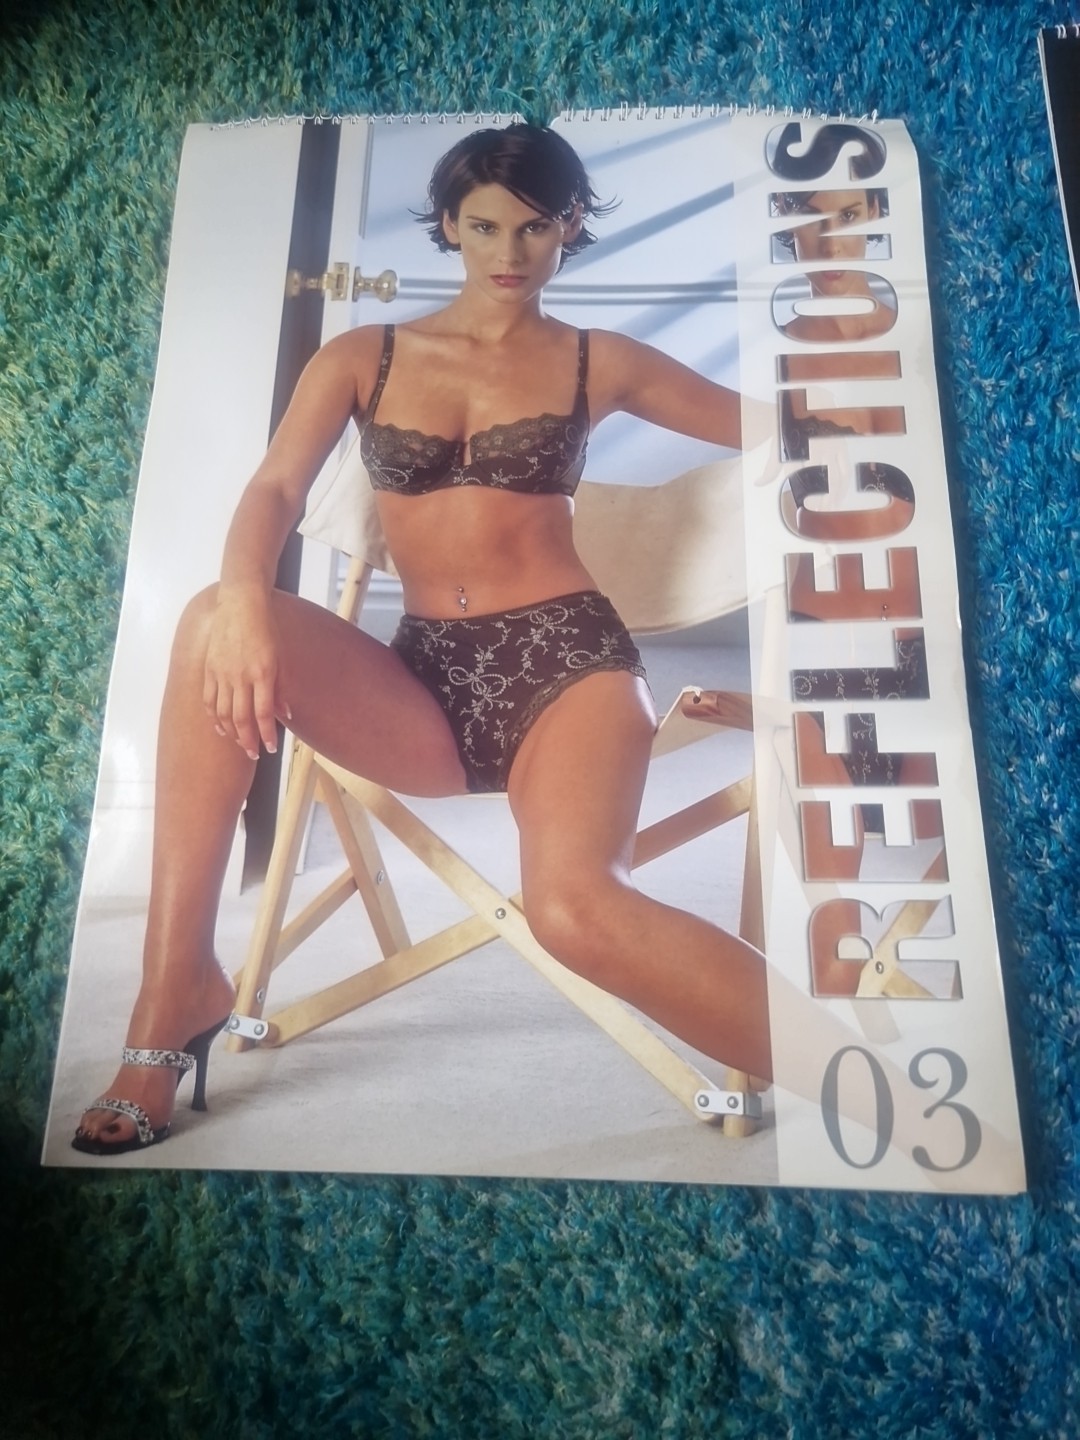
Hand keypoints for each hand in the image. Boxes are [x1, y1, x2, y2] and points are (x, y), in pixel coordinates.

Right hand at [202, 587, 286, 759]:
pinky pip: (209, 699)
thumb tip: (285, 714)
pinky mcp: (209, 669)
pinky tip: (220, 727)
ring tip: (240, 743)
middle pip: (241, 719)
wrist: (240, 605)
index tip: (270, 748)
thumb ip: (280, 687)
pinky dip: (214, 717)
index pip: (263, 714)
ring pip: (223, 713)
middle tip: (254, 754)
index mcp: (263, 673)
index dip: (267, 735)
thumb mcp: (280, 657)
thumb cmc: (264, 629)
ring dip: (232, 732)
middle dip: (248, 741)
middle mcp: (241, 676)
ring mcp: (222, 673)